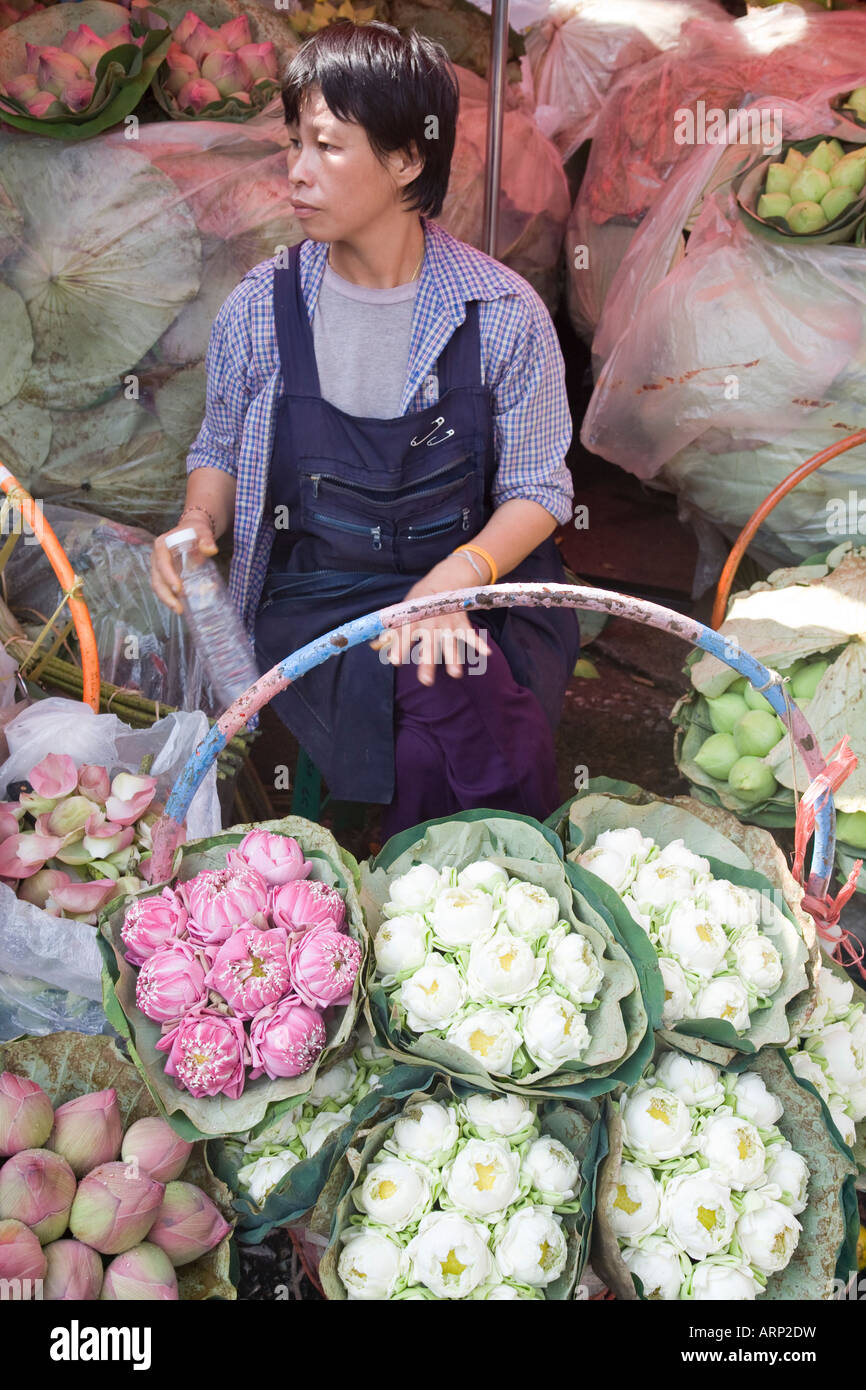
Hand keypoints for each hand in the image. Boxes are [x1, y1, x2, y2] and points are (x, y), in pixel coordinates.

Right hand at [151, 513, 217, 615]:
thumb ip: (206, 540)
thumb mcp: (202, 532)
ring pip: (158, 586)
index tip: (178, 589)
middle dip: (166, 595)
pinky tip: (181, 606)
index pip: (162, 563)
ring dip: (167, 600)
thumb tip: (211, 550)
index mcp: (161, 545)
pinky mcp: (165, 574)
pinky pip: (165, 587)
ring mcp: (159, 567)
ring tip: (180, 610)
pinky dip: (171, 597)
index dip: (168, 577)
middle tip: (178, 608)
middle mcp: (156, 557)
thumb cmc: (196, 530)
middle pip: (157, 579)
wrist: (193, 530)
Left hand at [370, 554, 490, 685]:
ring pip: (450, 644)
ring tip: (456, 674)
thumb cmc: (418, 603)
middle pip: (429, 645)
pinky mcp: (461, 624)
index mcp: (413, 621)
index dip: (399, 646)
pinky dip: (479, 644)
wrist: (443, 582)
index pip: (404, 635)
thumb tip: (374, 645)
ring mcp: (447, 625)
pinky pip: (471, 635)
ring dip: (453, 659)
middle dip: (427, 662)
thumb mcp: (402, 612)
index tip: (395, 661)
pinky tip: (486, 653)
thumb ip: (390, 632)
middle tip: (425, 681)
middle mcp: (430, 625)